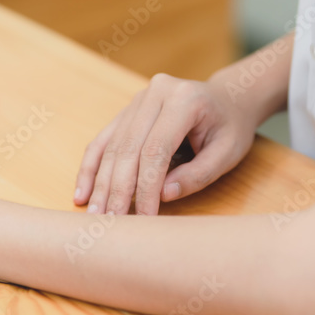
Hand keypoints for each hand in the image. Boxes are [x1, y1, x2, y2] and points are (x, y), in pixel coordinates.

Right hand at [74, 73, 259, 215]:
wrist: (228, 98)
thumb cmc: (231, 127)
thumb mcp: (228, 152)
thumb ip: (198, 174)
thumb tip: (163, 195)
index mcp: (184, 99)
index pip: (156, 149)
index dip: (146, 186)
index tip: (144, 218)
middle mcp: (155, 93)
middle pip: (128, 148)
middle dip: (117, 188)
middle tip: (110, 221)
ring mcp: (137, 100)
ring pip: (112, 146)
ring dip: (100, 183)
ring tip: (94, 213)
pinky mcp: (126, 111)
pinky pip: (103, 141)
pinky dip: (91, 168)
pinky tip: (83, 193)